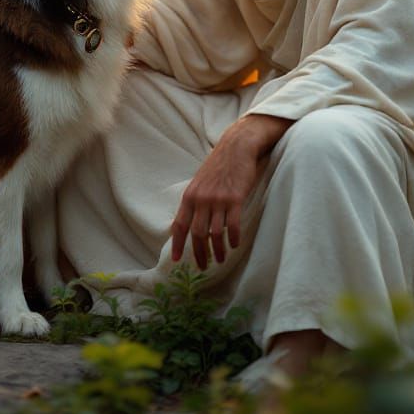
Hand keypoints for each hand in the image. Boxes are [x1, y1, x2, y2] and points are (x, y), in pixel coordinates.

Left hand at [171, 114, 290, 269]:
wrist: (236, 147)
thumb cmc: (218, 165)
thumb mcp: (199, 182)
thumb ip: (193, 202)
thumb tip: (182, 223)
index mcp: (190, 196)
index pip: (179, 225)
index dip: (177, 244)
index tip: (177, 260)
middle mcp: (201, 199)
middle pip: (197, 234)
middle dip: (200, 253)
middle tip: (204, 266)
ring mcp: (218, 199)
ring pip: (215, 233)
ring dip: (218, 250)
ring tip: (221, 259)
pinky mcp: (235, 198)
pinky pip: (232, 225)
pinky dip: (233, 238)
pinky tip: (235, 244)